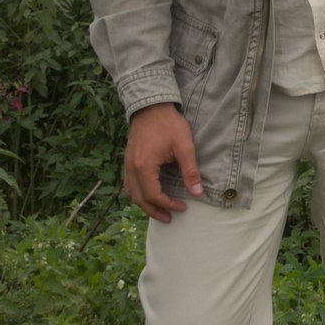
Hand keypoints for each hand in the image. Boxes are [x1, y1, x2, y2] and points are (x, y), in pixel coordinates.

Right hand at [124, 103, 200, 221]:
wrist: (151, 106)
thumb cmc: (168, 124)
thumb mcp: (184, 146)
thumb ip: (190, 171)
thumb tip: (197, 192)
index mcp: (144, 167)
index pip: (154, 195)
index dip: (169, 204)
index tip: (183, 207)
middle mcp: (131, 168)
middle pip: (139, 199)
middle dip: (154, 211)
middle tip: (169, 218)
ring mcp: (127, 164)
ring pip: (131, 193)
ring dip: (144, 204)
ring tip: (159, 209)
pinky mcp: (127, 160)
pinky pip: (128, 183)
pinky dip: (137, 193)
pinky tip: (147, 194)